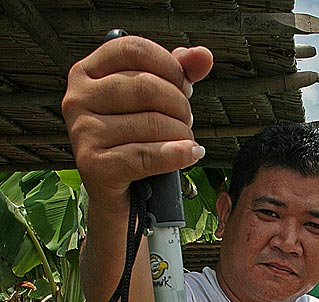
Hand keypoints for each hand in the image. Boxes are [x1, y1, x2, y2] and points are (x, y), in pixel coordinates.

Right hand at [62, 36, 212, 209]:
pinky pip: (148, 155)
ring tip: (184, 142)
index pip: (134, 49)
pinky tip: (190, 155)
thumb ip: (175, 74)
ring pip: (152, 122)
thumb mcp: (151, 103)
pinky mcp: (94, 165)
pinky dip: (177, 155)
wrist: (119, 198)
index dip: (170, 66)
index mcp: (87, 73)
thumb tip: (203, 56)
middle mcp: (78, 99)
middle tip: (186, 121)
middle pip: (146, 86)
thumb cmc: (134, 144)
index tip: (184, 87)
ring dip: (181, 135)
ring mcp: (83, 132)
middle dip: (179, 105)